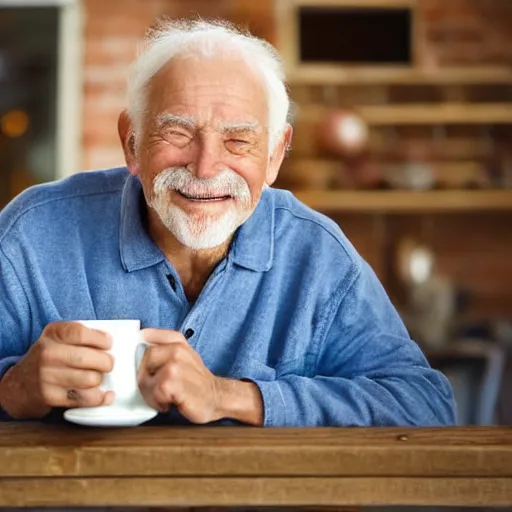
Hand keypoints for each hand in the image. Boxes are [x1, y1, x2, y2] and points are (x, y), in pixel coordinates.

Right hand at [0, 321, 114, 418]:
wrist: (20, 384)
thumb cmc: (49, 358)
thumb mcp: (59, 338)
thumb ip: (81, 336)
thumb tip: (111, 343)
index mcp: (53, 333)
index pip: (81, 333)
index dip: (100, 339)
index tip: (108, 344)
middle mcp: (48, 353)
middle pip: (88, 358)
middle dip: (106, 362)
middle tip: (107, 364)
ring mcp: (47, 376)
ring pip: (90, 379)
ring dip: (100, 380)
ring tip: (97, 377)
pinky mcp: (51, 397)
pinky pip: (84, 398)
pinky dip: (99, 397)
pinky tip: (103, 394)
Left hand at [137, 328, 222, 423]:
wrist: (216, 397)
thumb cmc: (196, 380)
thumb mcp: (184, 356)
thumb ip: (164, 345)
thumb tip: (138, 340)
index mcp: (177, 341)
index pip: (147, 334)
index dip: (139, 347)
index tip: (145, 362)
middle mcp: (176, 350)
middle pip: (142, 359)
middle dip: (145, 377)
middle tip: (158, 386)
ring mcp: (174, 366)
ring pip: (144, 379)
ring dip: (151, 393)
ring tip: (165, 395)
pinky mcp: (172, 383)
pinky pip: (152, 392)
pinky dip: (158, 402)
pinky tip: (169, 402)